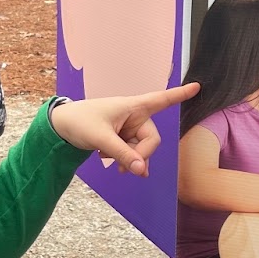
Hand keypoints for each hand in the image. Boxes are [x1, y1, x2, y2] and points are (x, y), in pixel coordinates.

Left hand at [48, 83, 200, 175]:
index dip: (179, 94)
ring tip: (112, 164)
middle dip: (140, 154)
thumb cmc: (79, 122)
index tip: (197, 86)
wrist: (61, 126)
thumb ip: (123, 155)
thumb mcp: (102, 139)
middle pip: (151, 138)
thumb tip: (143, 171)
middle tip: (124, 168)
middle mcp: (134, 115)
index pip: (161, 99)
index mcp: (132, 106)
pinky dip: (127, 159)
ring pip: (142, 148)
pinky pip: (133, 152)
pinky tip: (116, 165)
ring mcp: (128, 127)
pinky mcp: (122, 137)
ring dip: (131, 159)